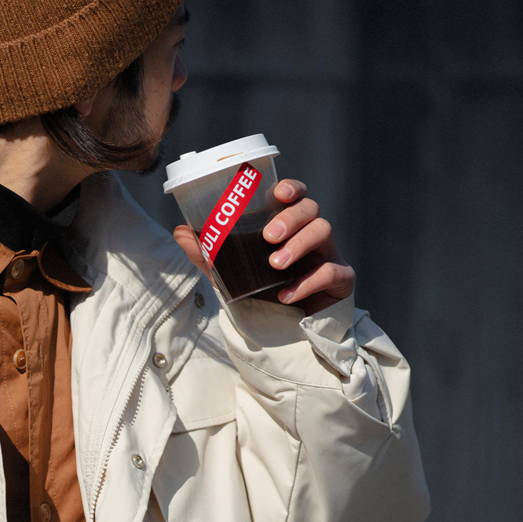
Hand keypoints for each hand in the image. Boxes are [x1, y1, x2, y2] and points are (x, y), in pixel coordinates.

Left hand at [173, 179, 355, 313]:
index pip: (297, 196)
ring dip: (298, 246)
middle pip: (312, 209)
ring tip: (275, 265)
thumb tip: (180, 232)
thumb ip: (210, 255)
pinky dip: (307, 282)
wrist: (290, 332)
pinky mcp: (341, 281)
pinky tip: (286, 295)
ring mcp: (330, 255)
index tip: (279, 193)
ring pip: (324, 233)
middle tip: (269, 236)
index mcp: (290, 226)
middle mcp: (312, 235)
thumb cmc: (266, 292)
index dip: (292, 188)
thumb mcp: (232, 274)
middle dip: (291, 218)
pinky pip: (332, 273)